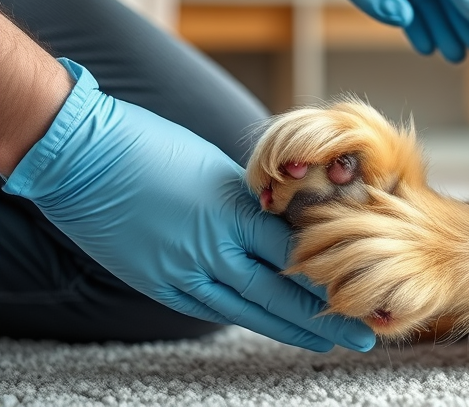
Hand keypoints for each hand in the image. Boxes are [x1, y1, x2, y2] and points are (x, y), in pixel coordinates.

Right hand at [2, 59, 375, 352]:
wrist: (83, 159)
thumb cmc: (153, 148)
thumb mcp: (218, 172)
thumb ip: (251, 206)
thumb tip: (281, 224)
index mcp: (237, 213)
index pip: (298, 254)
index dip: (332, 274)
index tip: (362, 283)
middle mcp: (216, 250)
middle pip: (284, 294)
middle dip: (328, 318)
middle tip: (365, 336)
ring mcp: (186, 273)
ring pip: (251, 311)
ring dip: (291, 328)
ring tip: (327, 342)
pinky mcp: (162, 285)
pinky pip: (212, 309)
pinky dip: (246, 317)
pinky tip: (270, 326)